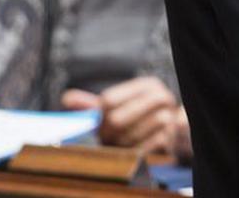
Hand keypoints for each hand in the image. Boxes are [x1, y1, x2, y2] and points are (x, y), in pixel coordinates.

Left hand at [62, 76, 182, 155]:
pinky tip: (132, 150)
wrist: (171, 131)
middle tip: (105, 137)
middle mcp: (162, 97)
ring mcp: (169, 117)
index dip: (98, 115)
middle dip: (106, 132)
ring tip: (120, 143)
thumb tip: (67, 98)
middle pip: (116, 119)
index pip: (108, 100)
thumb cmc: (139, 117)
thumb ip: (94, 103)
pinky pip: (141, 149)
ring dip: (120, 143)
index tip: (98, 123)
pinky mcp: (170, 138)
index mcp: (147, 85)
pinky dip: (133, 152)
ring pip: (129, 135)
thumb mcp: (119, 106)